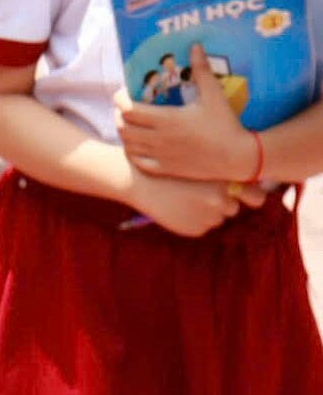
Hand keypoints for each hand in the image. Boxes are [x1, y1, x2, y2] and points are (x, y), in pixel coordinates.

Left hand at [117, 44, 261, 181]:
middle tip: (125, 107)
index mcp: (168, 119)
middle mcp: (160, 138)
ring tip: (130, 124)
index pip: (128, 110)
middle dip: (119, 115)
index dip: (120, 100)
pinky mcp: (167, 169)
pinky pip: (139, 162)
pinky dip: (133, 152)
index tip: (124, 93)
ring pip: (128, 145)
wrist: (240, 158)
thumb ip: (201, 71)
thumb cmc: (227, 125)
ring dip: (124, 133)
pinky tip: (139, 144)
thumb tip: (195, 45)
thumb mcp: (214, 96)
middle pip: (122, 127)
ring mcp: (162, 156)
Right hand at [127, 169, 242, 237]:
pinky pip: (201, 226)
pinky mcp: (196, 230)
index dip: (251, 195)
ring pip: (216, 217)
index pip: (256, 197)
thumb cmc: (167, 167)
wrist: (138, 179)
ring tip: (182, 197)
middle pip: (233, 208)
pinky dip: (191, 219)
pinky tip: (175, 206)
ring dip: (205, 211)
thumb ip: (220, 175)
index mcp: (224, 182)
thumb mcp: (195, 164)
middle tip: (199, 192)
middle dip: (221, 202)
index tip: (243, 193)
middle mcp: (221, 201)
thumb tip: (242, 186)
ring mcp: (208, 217)